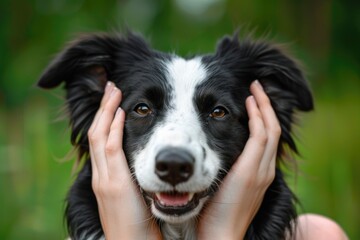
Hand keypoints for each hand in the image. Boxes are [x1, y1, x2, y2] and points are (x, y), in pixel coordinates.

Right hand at [88, 82, 161, 239]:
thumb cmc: (136, 228)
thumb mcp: (130, 200)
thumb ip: (132, 182)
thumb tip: (143, 168)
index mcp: (105, 179)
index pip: (101, 142)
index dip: (106, 120)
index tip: (114, 104)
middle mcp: (102, 176)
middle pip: (97, 133)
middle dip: (104, 109)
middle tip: (112, 89)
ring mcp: (106, 179)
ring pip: (100, 136)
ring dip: (107, 112)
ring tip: (115, 92)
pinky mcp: (114, 184)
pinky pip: (111, 149)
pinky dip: (114, 128)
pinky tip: (120, 112)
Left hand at [197, 80, 280, 239]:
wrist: (222, 235)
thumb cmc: (219, 214)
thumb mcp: (228, 189)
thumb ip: (229, 171)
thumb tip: (217, 157)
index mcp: (260, 174)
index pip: (266, 139)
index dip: (262, 118)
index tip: (251, 104)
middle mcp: (264, 169)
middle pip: (272, 130)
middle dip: (265, 107)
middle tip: (256, 89)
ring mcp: (261, 169)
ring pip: (269, 129)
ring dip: (262, 107)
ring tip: (254, 90)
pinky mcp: (252, 170)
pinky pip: (260, 136)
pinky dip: (256, 117)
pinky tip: (248, 104)